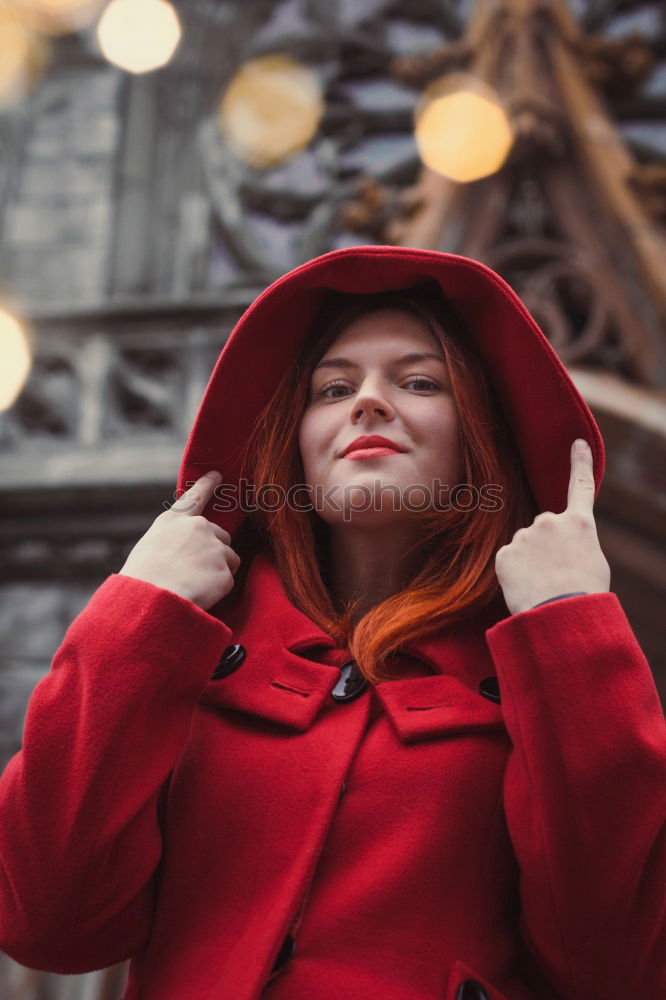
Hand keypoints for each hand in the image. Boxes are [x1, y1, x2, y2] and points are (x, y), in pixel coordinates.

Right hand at [118, 471, 240, 610]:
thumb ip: (172, 541)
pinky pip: (227, 580)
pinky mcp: (225, 570)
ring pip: (229, 558)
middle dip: (215, 551)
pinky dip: (217, 590)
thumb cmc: (141, 579)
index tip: (217, 475)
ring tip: (194, 584)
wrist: (150, 600)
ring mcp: (215, 547)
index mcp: (174, 521)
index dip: (207, 485)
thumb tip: (183, 550)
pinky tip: (199, 594)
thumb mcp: (149, 548)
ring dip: (218, 570)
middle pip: (221, 536)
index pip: (195, 496)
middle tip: (194, 571)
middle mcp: (199, 528)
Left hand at [494, 440, 610, 614]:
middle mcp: (549, 521)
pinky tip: (526, 587)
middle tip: (555, 575)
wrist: (560, 615)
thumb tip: (563, 546)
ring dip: (529, 563)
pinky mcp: (504, 553)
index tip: (577, 443)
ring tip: (542, 585)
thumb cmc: (584, 594)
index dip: (580, 463)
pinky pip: (508, 561)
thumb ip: (576, 543)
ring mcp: (524, 536)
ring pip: (524, 546)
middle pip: (544, 530)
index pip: (580, 486)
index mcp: (579, 523)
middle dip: (546, 548)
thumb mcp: (593, 563)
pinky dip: (514, 575)